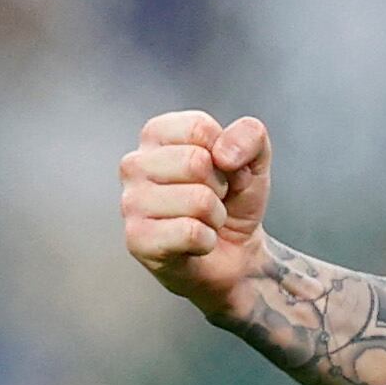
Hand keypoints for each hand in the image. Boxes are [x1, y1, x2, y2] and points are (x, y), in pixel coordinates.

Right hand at [124, 110, 271, 312]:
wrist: (234, 255)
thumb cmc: (233, 203)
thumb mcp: (254, 160)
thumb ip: (251, 135)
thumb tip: (224, 155)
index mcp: (157, 135)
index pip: (199, 129)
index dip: (226, 155)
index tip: (222, 172)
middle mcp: (134, 164)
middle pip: (195, 162)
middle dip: (220, 187)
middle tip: (213, 201)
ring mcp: (131, 202)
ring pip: (197, 200)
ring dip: (215, 217)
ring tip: (204, 221)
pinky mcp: (137, 239)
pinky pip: (191, 233)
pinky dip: (207, 241)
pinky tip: (195, 244)